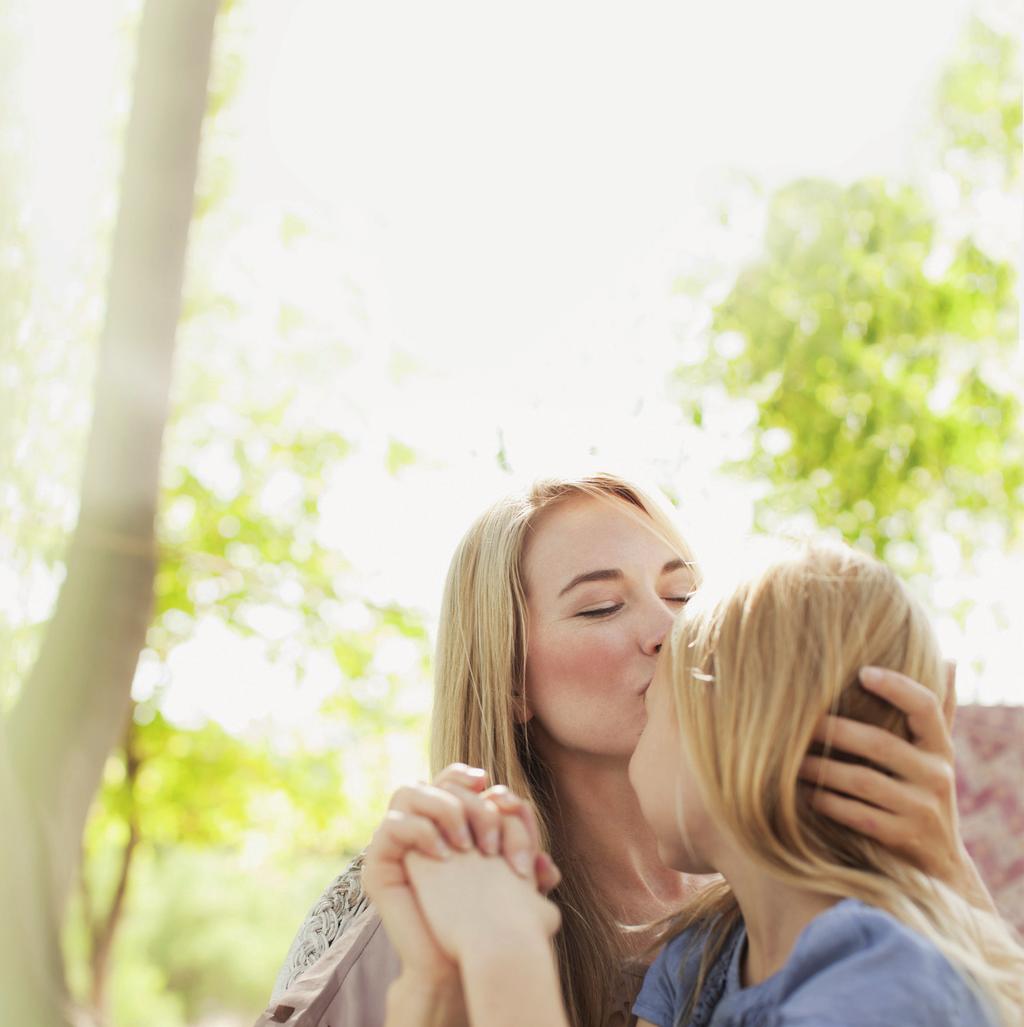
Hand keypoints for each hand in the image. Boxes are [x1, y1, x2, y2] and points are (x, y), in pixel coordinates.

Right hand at [363, 765, 560, 978]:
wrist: (454, 970)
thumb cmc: (483, 929)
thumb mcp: (513, 891)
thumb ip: (529, 871)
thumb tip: (548, 865)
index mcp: (446, 824)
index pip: (452, 779)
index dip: (471, 778)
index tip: (499, 797)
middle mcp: (419, 828)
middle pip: (434, 781)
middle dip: (468, 803)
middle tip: (490, 842)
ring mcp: (396, 844)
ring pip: (408, 791)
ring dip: (443, 809)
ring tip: (466, 847)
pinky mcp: (377, 864)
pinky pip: (391, 825)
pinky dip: (420, 830)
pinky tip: (444, 856)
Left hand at [798, 663, 991, 907]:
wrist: (939, 863)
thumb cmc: (921, 790)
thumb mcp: (934, 754)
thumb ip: (935, 712)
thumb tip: (949, 660)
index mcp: (940, 748)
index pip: (926, 707)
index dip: (897, 687)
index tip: (862, 671)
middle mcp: (937, 776)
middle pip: (879, 744)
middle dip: (834, 729)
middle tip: (797, 719)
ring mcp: (922, 810)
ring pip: (861, 780)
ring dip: (820, 767)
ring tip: (788, 756)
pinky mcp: (903, 838)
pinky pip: (855, 814)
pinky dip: (825, 801)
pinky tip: (802, 792)